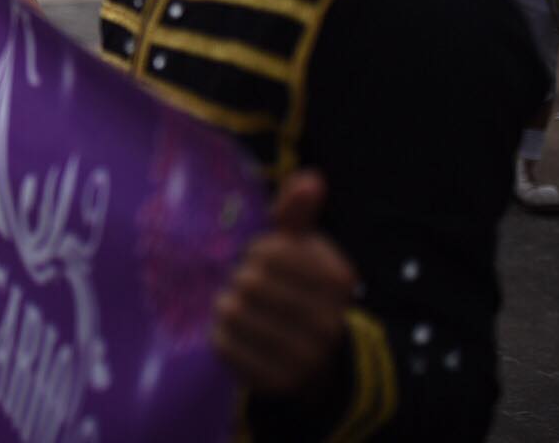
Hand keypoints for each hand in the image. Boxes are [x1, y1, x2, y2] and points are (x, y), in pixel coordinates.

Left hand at [212, 170, 355, 396]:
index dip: (257, 251)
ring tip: (238, 307)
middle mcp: (328, 322)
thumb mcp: (301, 247)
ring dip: (226, 305)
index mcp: (338, 280)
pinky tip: (233, 333)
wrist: (312, 358)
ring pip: (234, 312)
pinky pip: (225, 345)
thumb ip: (299, 212)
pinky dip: (220, 335)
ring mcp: (305, 357)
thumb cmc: (297, 287)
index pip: (271, 251)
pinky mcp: (276, 382)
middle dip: (240, 279)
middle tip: (245, 285)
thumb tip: (311, 177)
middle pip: (250, 282)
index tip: (261, 259)